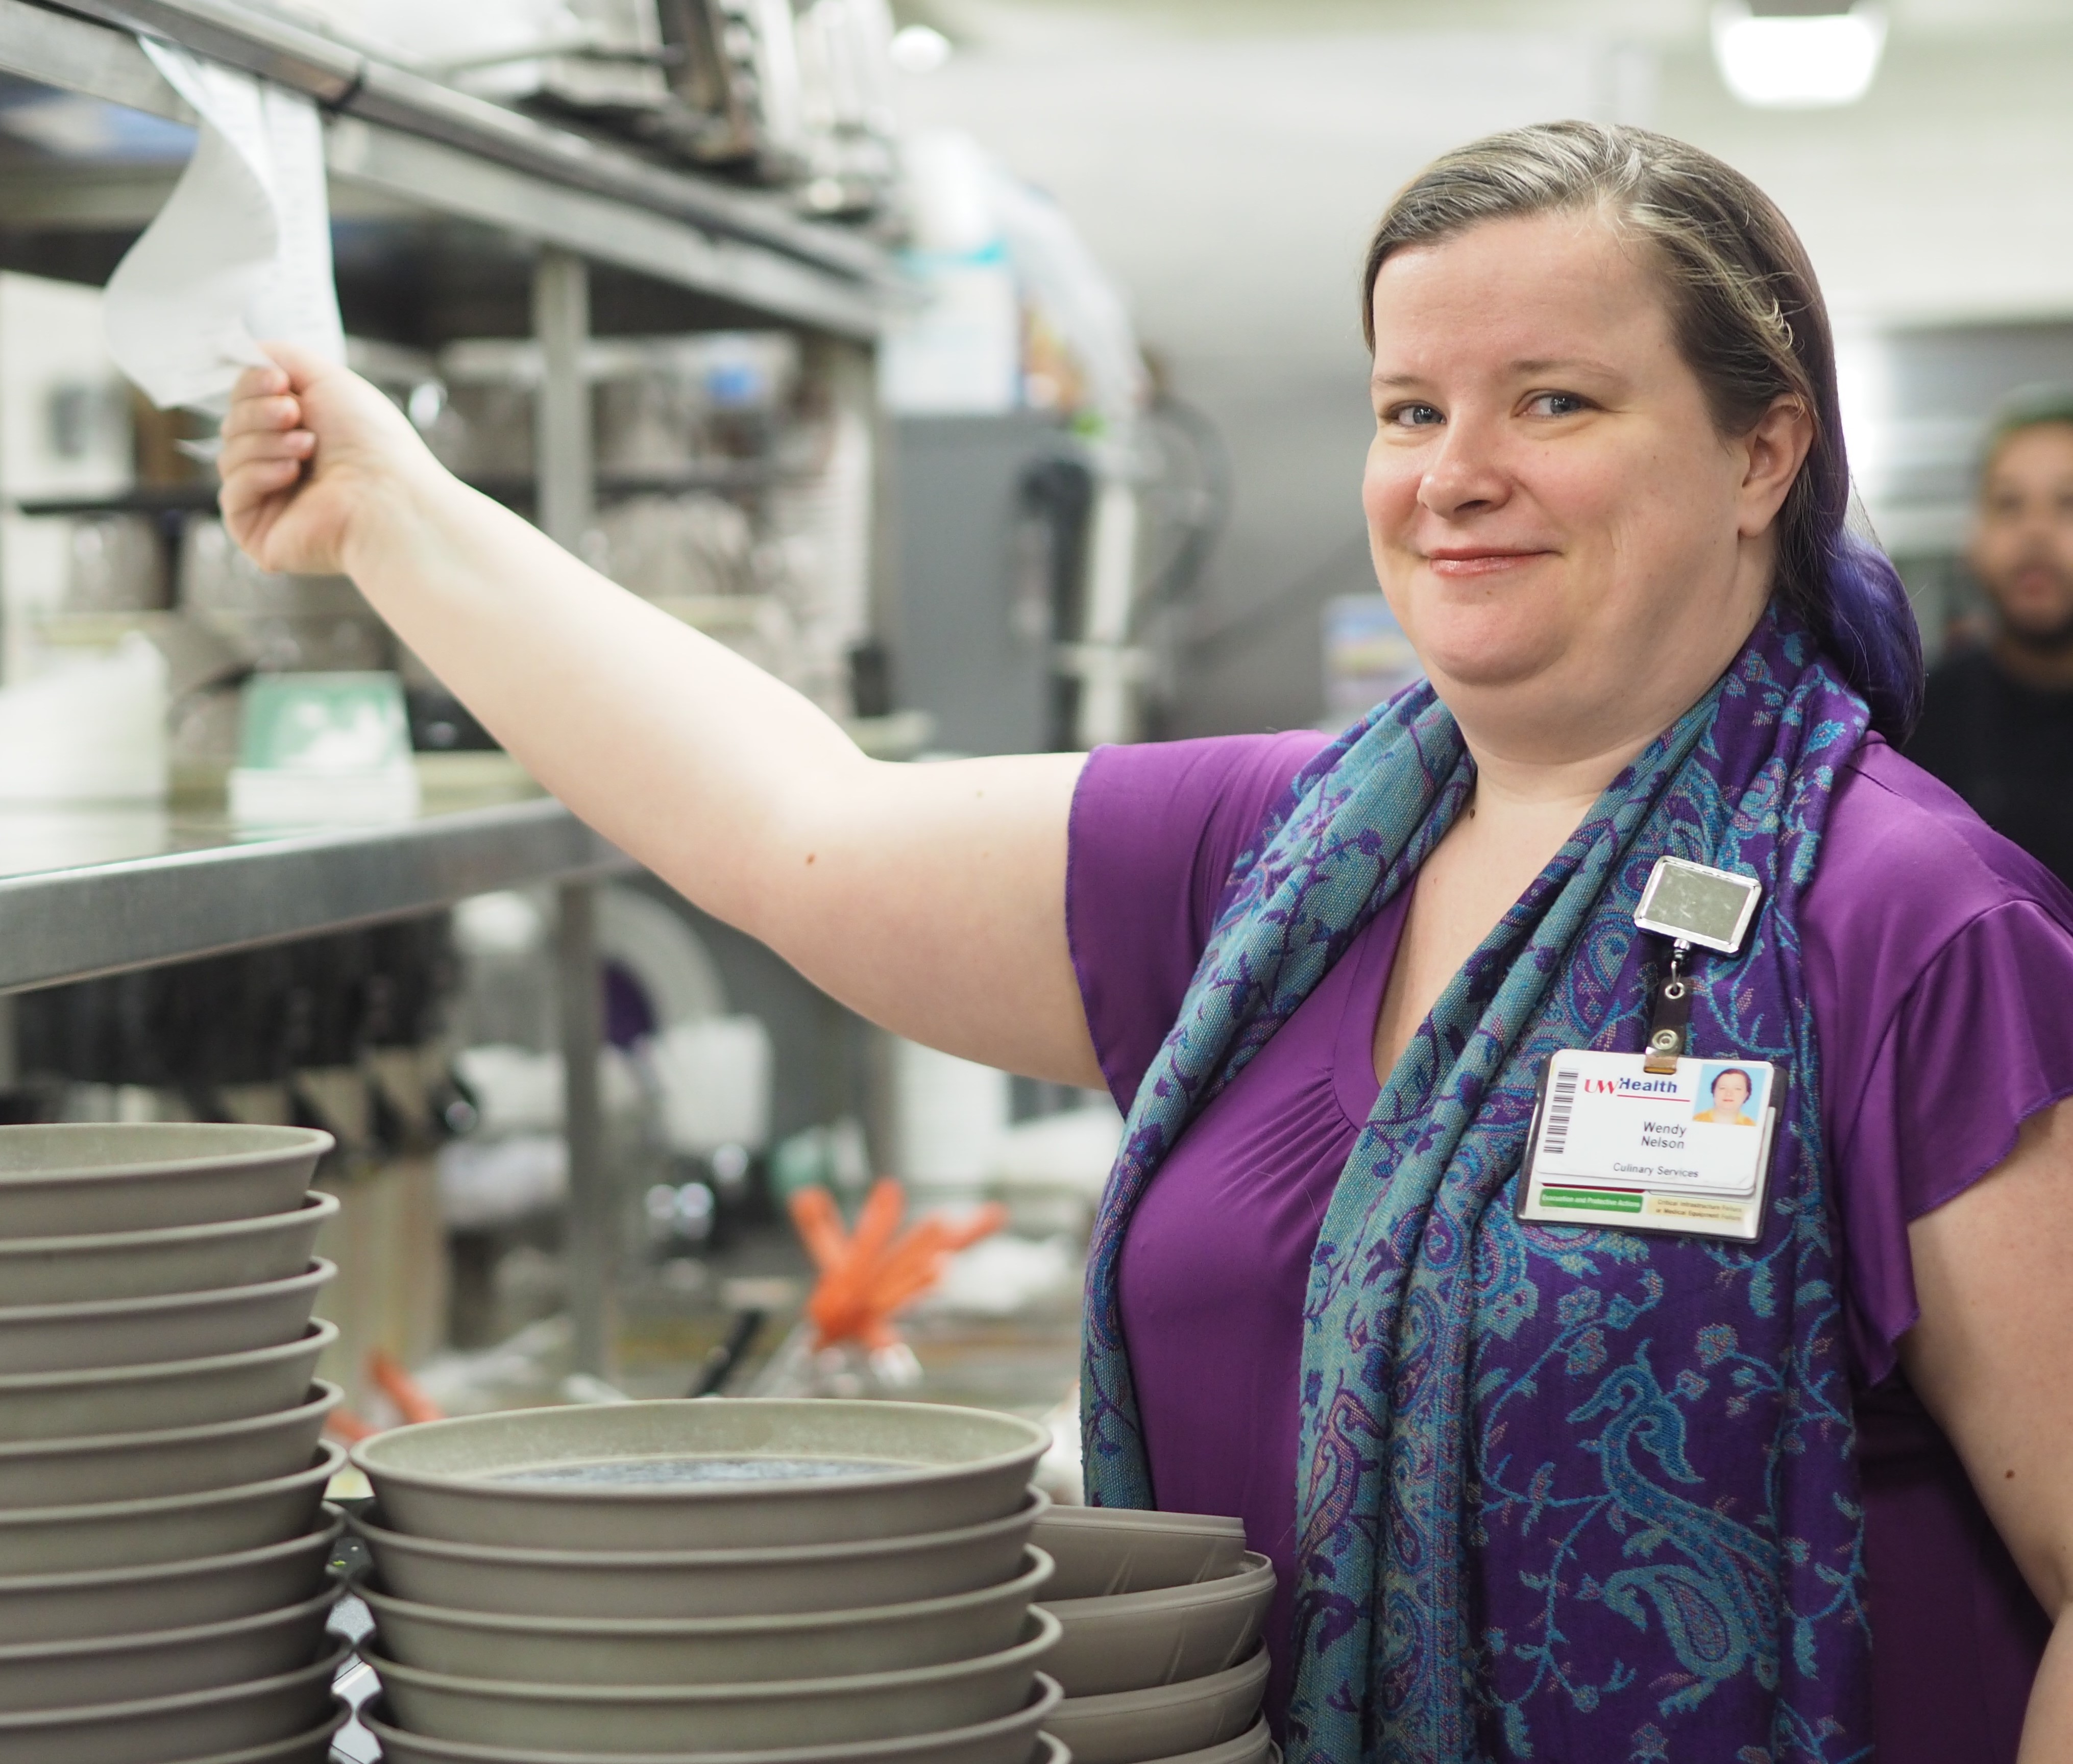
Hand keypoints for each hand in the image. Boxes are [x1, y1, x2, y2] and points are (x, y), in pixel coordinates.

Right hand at [217, 342, 433, 577]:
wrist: (388, 495)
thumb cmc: (371, 442)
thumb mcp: (328, 380)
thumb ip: (283, 358)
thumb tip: (249, 351)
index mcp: (299, 432)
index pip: (245, 401)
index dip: (252, 385)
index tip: (279, 381)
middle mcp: (284, 466)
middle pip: (232, 425)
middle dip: (260, 414)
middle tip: (294, 415)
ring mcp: (271, 502)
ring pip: (229, 456)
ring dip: (266, 443)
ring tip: (306, 447)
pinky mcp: (259, 533)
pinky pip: (231, 493)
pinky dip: (258, 475)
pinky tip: (291, 474)